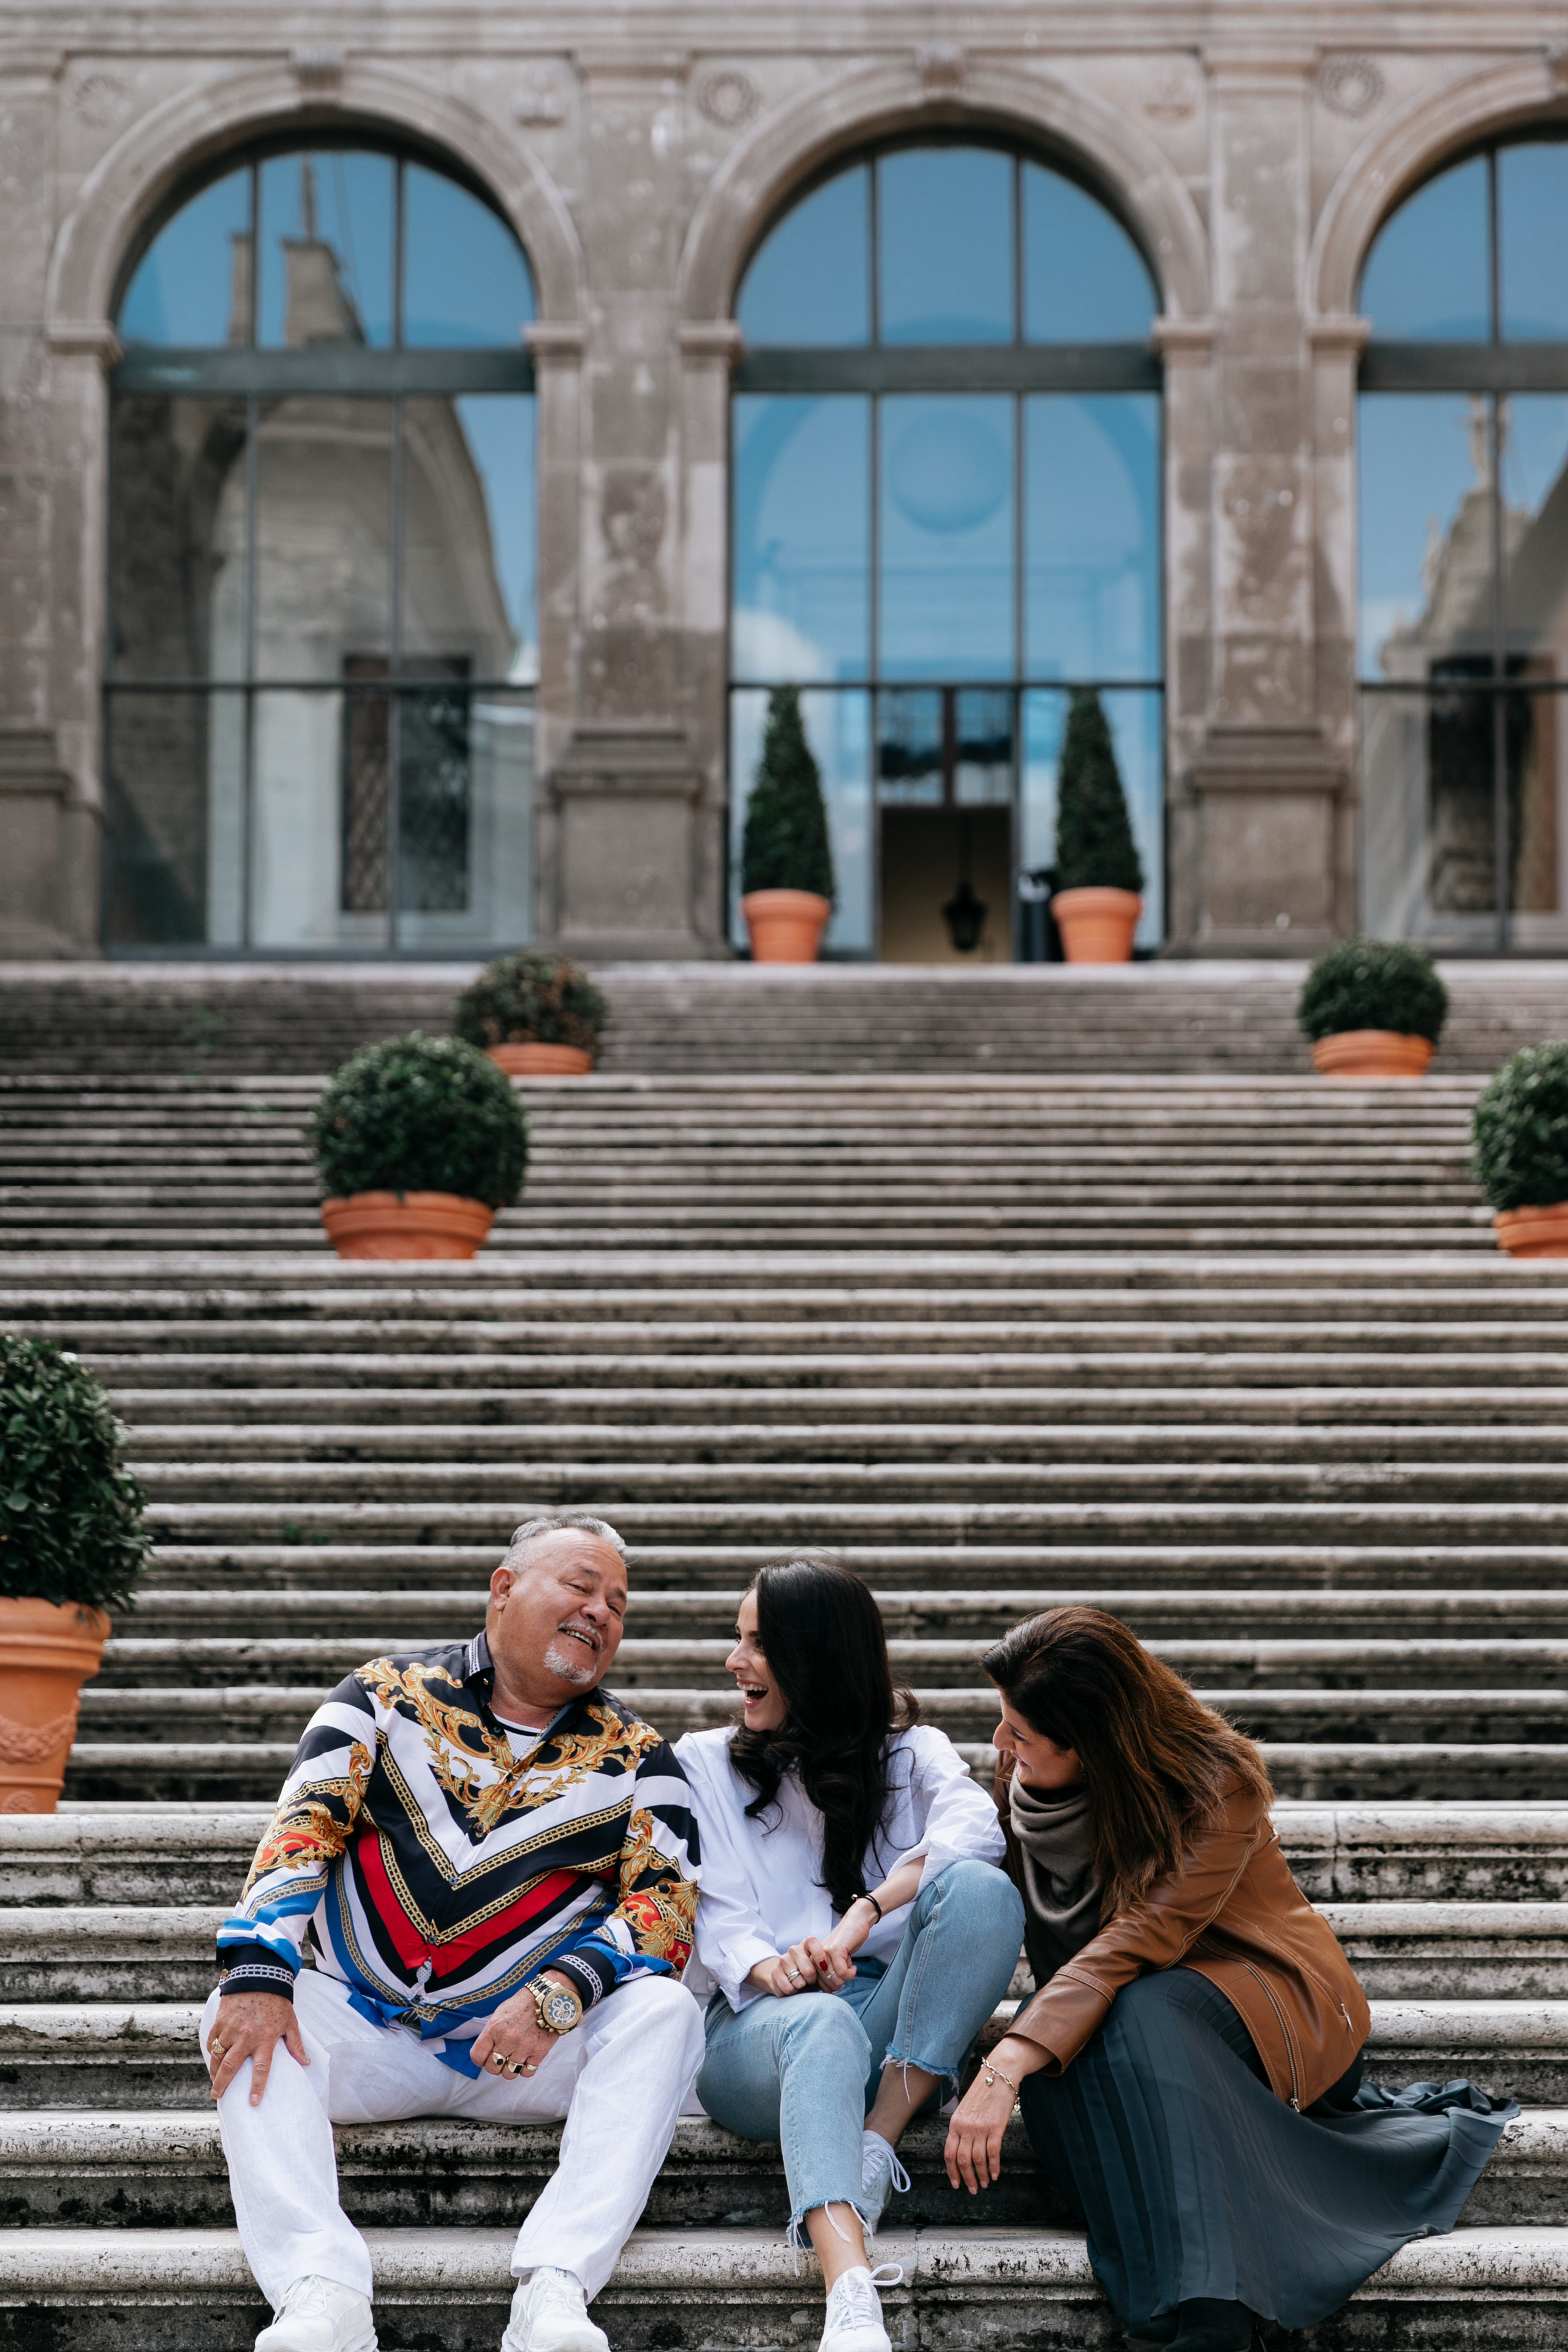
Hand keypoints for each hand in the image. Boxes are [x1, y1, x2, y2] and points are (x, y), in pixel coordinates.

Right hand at [205, 1990, 308, 2107]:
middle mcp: (246, 2036)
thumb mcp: (290, 2021)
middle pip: (230, 2067)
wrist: (260, 1975)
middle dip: (222, 2084)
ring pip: (218, 2056)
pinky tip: (213, 2058)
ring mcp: (231, 2028)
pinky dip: (211, 2051)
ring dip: (214, 2070)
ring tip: (214, 2081)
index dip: (257, 2087)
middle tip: (217, 2096)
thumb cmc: (277, 2000)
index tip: (253, 2102)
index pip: (261, 2069)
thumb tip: (306, 2063)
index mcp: (265, 2038)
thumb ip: (296, 2044)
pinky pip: (212, 2041)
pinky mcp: (221, 2020)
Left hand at [468, 1971, 576, 2080]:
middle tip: (500, 2059)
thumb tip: (486, 2051)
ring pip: (509, 2074)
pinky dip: (525, 2069)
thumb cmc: (522, 2005)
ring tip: (513, 2060)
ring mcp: (524, 2047)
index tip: (485, 2058)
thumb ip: (491, 2034)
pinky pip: (527, 2072)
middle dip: (494, 2066)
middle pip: (492, 2068)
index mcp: (494, 2028)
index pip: (477, 2057)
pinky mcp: (539, 2052)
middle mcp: (507, 2040)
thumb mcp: (500, 2014)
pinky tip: (526, 2059)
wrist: (547, 1998)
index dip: (480, 2060)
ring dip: (509, 2069)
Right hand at [748, 1941, 822, 1997]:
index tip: (824, 1967)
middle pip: (808, 1968)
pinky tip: (792, 1988)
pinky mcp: (775, 1972)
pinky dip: (792, 1992)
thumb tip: (836, 1971)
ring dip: (801, 1986)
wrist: (789, 1981)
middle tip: (810, 1980)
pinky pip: (788, 1987)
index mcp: (806, 1945)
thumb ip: (826, 1967)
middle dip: (812, 1979)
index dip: (819, 1954)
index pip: (812, 1942)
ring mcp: (783, 1960)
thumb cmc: (809, 1975)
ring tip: (800, 1984)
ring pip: (798, 1979)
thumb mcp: (819, 1970)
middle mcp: (794, 1950)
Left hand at [800, 1912, 867, 1992]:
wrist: (855, 1923)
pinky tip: (853, 1965)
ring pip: (837, 1980)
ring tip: (848, 1962)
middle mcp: (815, 1958)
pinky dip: (851, 1972)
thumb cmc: (846, 1945)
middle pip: (830, 1985)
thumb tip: (829, 1991)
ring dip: (848, 1975)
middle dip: (843, 1981)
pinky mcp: (835, 1949)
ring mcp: (824, 1953)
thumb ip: (829, 1976)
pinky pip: (843, 1972)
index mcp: (813, 1962)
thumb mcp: (835, 1963)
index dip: (836, 1986)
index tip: (841, 1973)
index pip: (822, 1987)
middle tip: (846, 1967)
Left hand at [944, 2066, 1016, 2193]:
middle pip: (962, 2160)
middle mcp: (965, 2127)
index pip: (949, 2153)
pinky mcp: (995, 2127)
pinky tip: (995, 2175)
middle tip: (973, 2189)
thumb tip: (963, 2148)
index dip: (952, 2172)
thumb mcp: (966, 2109)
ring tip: (985, 2184)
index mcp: (955, 2123)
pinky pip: (993, 2154)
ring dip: (981, 2176)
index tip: (956, 2184)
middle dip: (967, 2178)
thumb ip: (963, 2127)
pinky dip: (994, 2167)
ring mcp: (980, 2128)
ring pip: (977, 2160)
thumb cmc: (983, 2091)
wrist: (999, 2074)